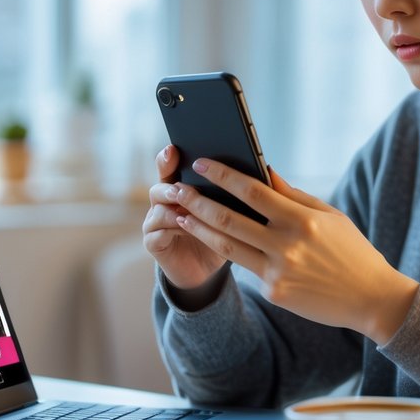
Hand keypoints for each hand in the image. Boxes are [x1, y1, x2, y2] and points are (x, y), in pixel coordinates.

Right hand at [142, 145, 225, 289]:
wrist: (207, 269)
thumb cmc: (221, 235)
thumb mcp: (231, 212)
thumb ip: (237, 192)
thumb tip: (265, 170)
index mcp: (181, 188)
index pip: (169, 167)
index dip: (168, 158)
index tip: (174, 149)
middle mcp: (164, 202)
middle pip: (160, 186)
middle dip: (172, 185)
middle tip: (182, 188)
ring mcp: (156, 222)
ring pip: (158, 207)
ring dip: (173, 207)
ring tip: (185, 207)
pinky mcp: (153, 242)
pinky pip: (156, 232)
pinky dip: (171, 228)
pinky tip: (184, 227)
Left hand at [170, 159, 418, 344]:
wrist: (371, 298)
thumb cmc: (352, 250)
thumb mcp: (328, 216)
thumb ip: (293, 196)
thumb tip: (263, 171)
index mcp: (301, 219)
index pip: (252, 190)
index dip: (222, 175)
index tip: (200, 163)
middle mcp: (287, 245)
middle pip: (229, 219)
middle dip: (197, 201)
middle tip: (174, 188)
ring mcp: (278, 271)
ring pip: (227, 245)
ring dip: (198, 227)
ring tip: (180, 213)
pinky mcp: (274, 292)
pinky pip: (246, 267)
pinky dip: (228, 251)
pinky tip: (211, 238)